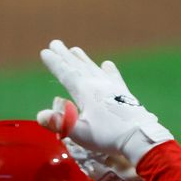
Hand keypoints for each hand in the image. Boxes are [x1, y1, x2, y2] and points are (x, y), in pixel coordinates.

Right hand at [38, 40, 173, 165]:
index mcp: (85, 91)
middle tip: (55, 43)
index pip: (65, 73)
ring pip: (94, 68)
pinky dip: (108, 70)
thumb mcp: (80, 134)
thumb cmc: (108, 137)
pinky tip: (107, 65)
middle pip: (78, 66)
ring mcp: (112, 87)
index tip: (45, 52)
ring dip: (83, 59)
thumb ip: (60, 124)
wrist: (139, 137)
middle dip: (65, 55)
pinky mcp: (124, 94)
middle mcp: (97, 84)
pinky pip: (113, 77)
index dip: (54, 63)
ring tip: (75, 50)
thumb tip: (40, 115)